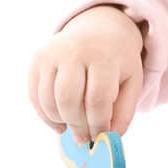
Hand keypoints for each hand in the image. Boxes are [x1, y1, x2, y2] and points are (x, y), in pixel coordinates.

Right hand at [28, 5, 144, 143]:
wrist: (100, 28)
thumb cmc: (118, 62)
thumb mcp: (131, 82)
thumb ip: (124, 112)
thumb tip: (110, 139)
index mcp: (104, 57)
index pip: (97, 99)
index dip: (98, 124)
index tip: (101, 137)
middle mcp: (75, 51)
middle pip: (68, 100)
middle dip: (77, 125)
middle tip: (84, 138)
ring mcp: (53, 53)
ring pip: (48, 99)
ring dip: (60, 121)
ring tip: (73, 127)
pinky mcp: (38, 59)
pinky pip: (35, 95)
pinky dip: (45, 114)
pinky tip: (59, 122)